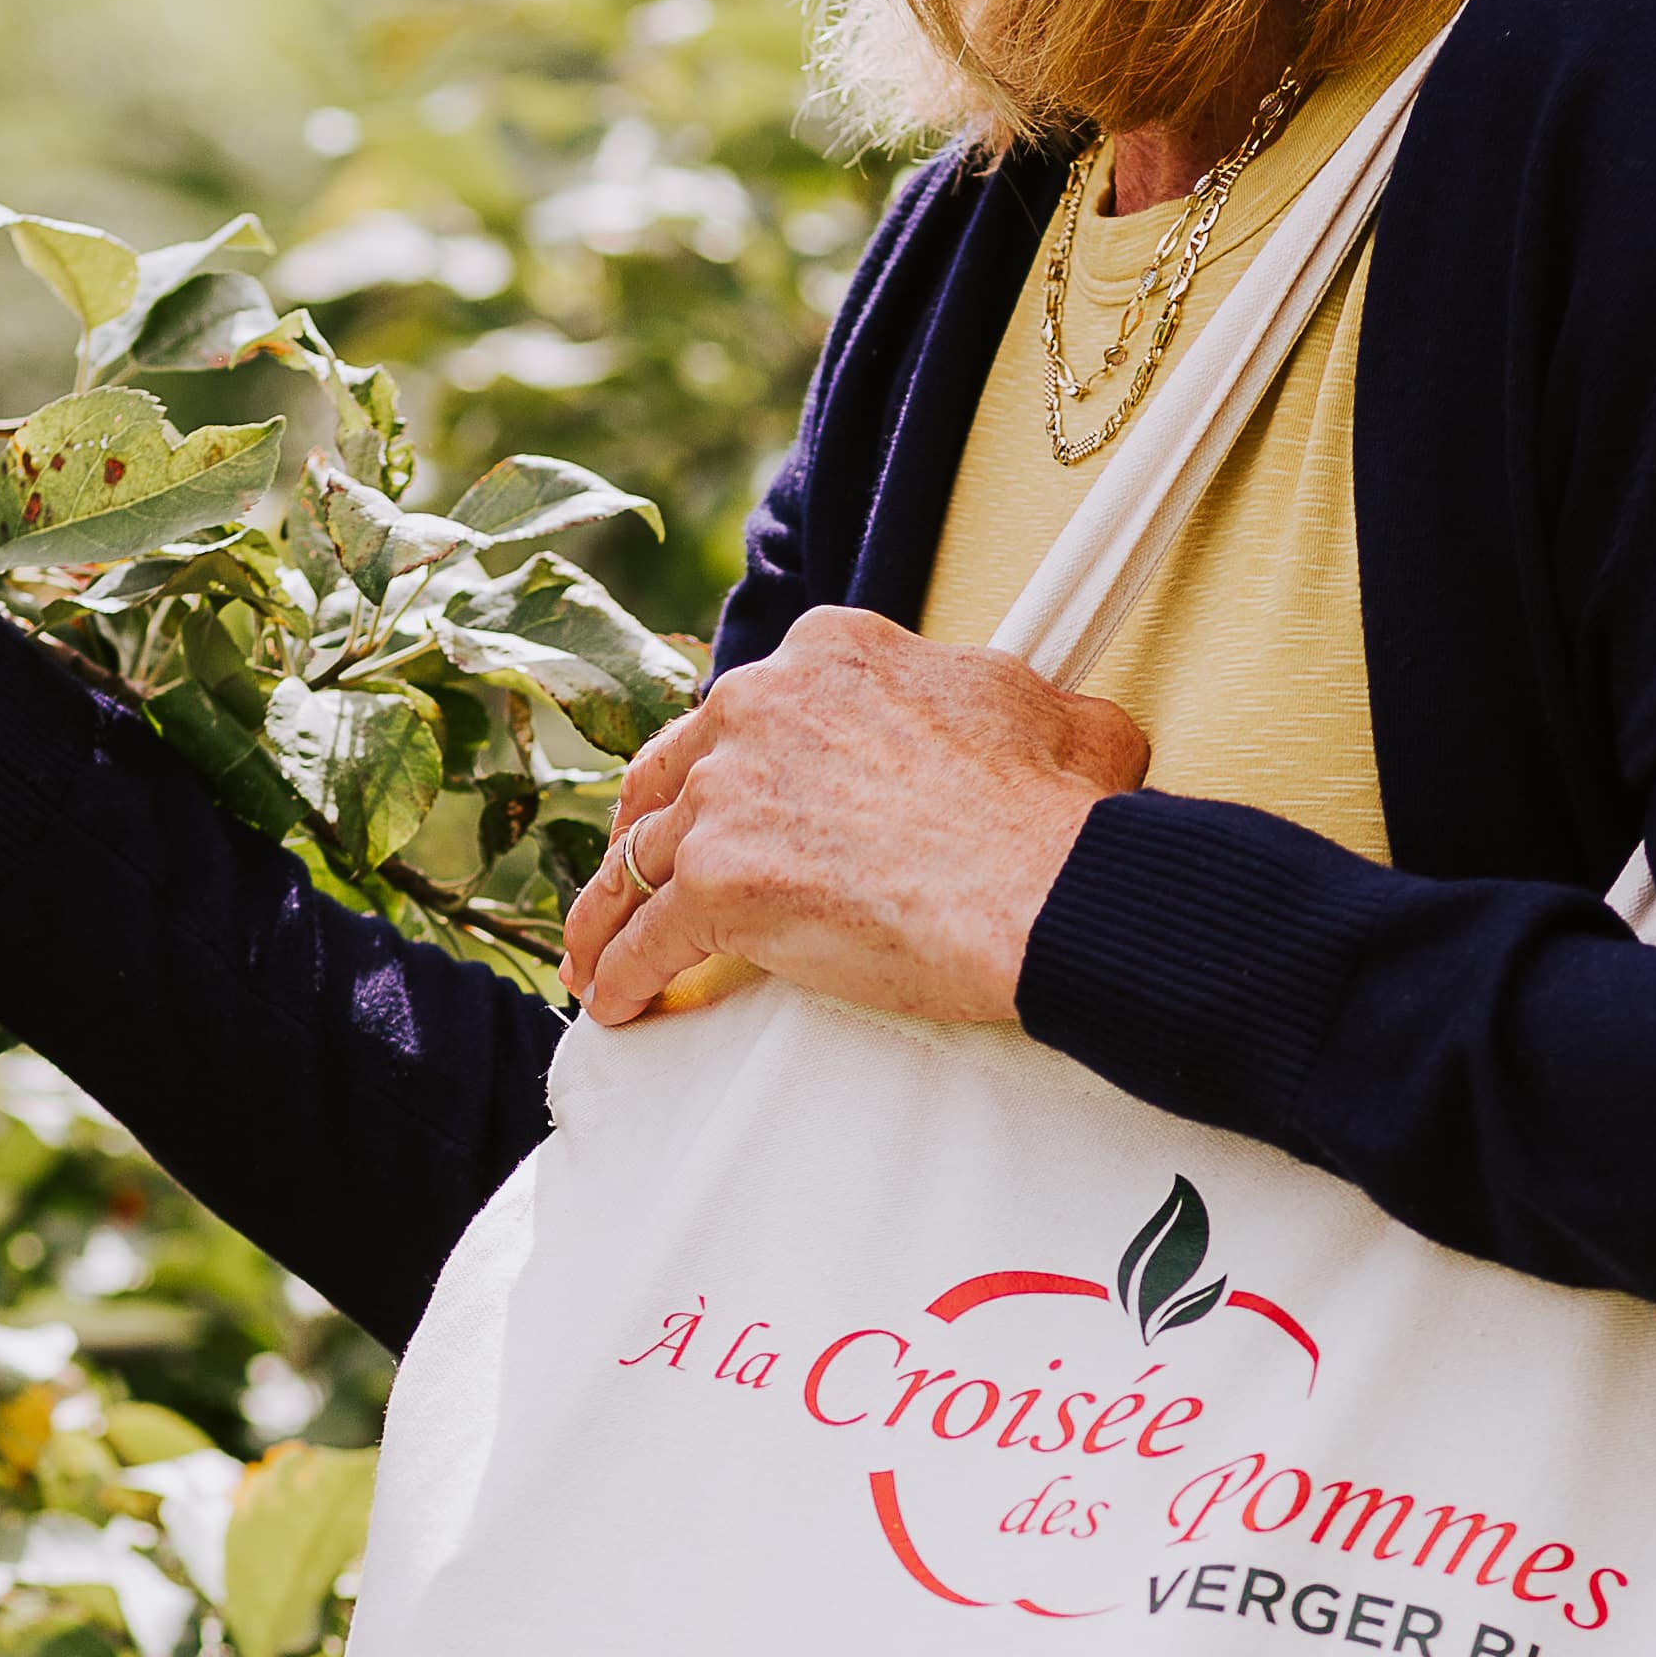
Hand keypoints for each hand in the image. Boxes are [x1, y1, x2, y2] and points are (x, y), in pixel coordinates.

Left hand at [561, 608, 1150, 1029]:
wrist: (1045, 887)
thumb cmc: (1053, 813)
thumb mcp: (1053, 715)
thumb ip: (1012, 701)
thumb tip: (1059, 724)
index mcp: (829, 655)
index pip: (746, 707)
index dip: (729, 760)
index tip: (728, 796)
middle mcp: (761, 706)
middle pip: (672, 772)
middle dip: (650, 826)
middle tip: (642, 871)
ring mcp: (730, 794)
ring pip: (638, 857)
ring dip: (609, 910)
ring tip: (596, 952)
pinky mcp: (718, 883)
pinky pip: (645, 937)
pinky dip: (623, 972)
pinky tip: (616, 1001)